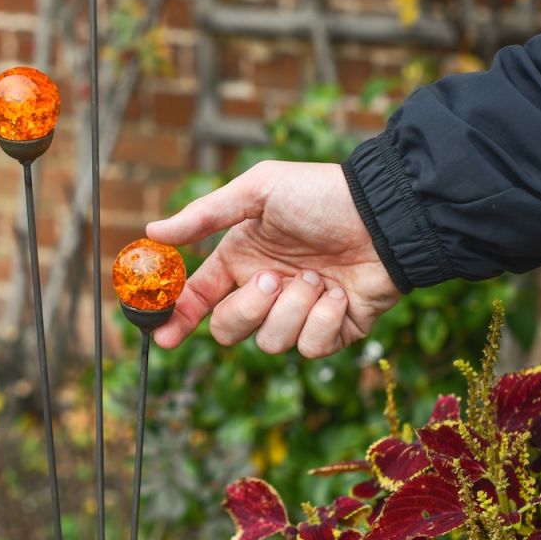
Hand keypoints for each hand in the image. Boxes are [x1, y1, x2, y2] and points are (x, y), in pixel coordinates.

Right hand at [145, 161, 400, 357]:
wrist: (387, 214)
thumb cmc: (323, 196)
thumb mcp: (259, 191)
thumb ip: (205, 215)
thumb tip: (153, 230)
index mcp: (242, 261)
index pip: (199, 299)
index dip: (178, 320)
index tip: (164, 335)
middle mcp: (266, 292)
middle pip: (228, 330)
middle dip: (246, 310)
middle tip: (271, 280)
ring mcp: (300, 314)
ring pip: (270, 343)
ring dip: (293, 309)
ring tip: (318, 277)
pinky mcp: (334, 332)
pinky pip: (310, 348)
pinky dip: (324, 320)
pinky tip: (341, 293)